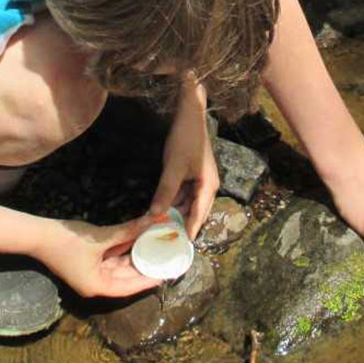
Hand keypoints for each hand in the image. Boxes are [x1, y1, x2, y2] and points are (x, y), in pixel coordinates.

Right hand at [38, 217, 160, 298]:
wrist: (39, 234)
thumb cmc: (68, 241)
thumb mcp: (101, 238)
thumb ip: (128, 231)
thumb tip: (152, 221)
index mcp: (98, 286)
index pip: (129, 287)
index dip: (148, 281)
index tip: (165, 273)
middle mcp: (97, 282)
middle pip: (126, 277)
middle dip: (144, 266)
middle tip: (165, 258)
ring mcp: (92, 272)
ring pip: (120, 266)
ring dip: (135, 255)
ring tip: (156, 247)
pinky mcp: (89, 261)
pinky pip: (111, 257)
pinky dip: (123, 249)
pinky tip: (138, 238)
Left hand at [149, 84, 217, 238]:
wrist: (190, 113)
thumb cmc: (185, 139)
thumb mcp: (173, 167)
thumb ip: (165, 192)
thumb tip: (155, 215)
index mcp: (209, 186)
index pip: (199, 216)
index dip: (189, 232)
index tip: (180, 249)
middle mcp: (208, 186)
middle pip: (195, 212)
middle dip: (181, 225)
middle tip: (166, 241)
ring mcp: (200, 179)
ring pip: (188, 203)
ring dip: (176, 213)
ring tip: (161, 229)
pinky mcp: (192, 173)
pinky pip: (184, 193)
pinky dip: (174, 201)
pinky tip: (162, 208)